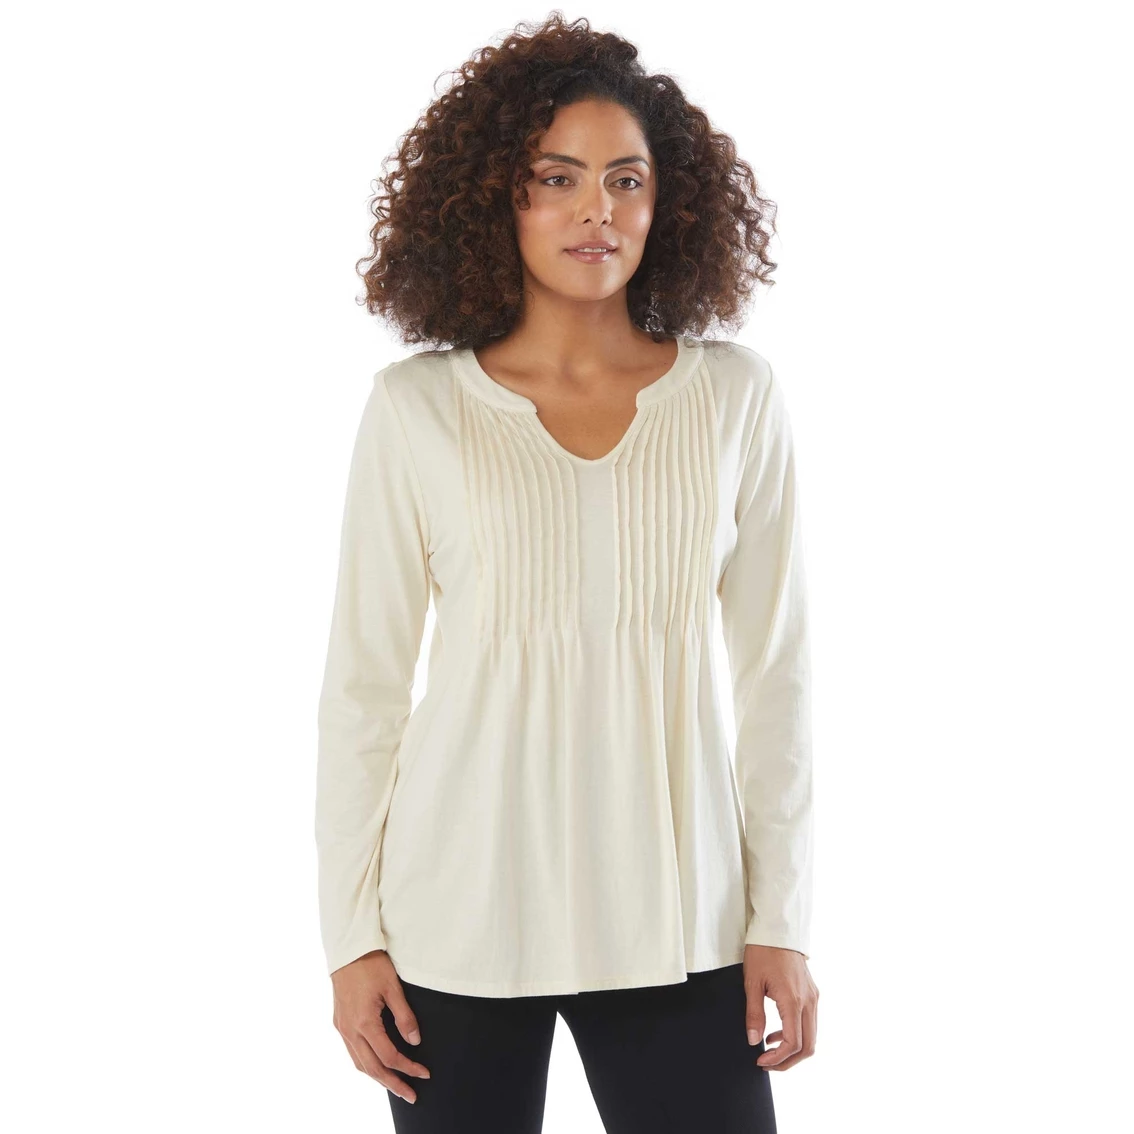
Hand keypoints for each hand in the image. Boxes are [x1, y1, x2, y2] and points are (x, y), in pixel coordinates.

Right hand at [330, 949, 430, 1103]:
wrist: (348, 949)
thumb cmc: (371, 964)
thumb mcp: (393, 987)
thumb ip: (404, 1016)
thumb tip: (414, 1041)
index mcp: (364, 1022)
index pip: (389, 1056)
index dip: (408, 1067)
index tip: (424, 1073)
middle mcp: (350, 1030)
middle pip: (372, 1068)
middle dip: (393, 1084)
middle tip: (411, 1095)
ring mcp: (342, 1027)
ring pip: (359, 1064)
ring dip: (378, 1077)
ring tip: (396, 1085)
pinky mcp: (339, 1022)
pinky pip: (352, 1052)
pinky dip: (366, 1064)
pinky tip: (377, 1065)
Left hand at [743, 943, 818, 1070]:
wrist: (778, 929)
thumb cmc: (763, 951)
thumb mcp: (752, 982)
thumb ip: (754, 1014)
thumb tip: (753, 1041)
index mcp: (793, 1000)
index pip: (793, 1043)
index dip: (778, 1059)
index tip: (761, 1061)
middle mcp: (809, 1001)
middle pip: (808, 1047)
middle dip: (788, 1062)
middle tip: (766, 1063)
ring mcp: (813, 997)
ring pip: (811, 1037)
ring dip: (793, 1050)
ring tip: (769, 1049)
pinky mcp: (812, 993)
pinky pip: (810, 1023)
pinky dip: (797, 1034)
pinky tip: (776, 1032)